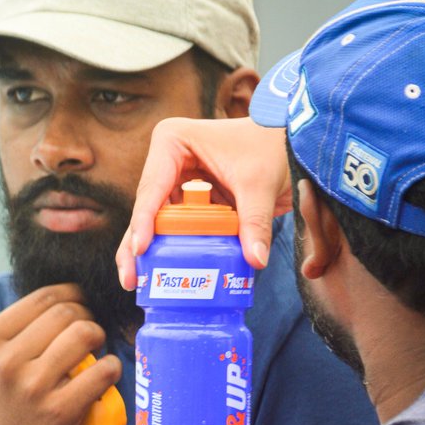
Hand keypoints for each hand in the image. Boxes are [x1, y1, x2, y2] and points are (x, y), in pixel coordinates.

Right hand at [0, 284, 121, 424]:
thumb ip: (20, 333)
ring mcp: (33, 386)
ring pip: (85, 334)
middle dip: (88, 318)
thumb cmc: (3, 413)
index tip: (83, 306)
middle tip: (91, 335)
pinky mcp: (59, 410)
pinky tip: (105, 376)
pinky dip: (111, 369)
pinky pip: (102, 371)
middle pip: (67, 312)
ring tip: (97, 353)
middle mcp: (7, 360)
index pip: (43, 296)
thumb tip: (69, 298)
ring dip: (100, 339)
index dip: (73, 295)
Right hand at [116, 117, 292, 288]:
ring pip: (158, 224)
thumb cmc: (272, 145)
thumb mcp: (260, 184)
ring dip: (152, 253)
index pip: (152, 188)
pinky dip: (177, 250)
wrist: (293, 143)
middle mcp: (168, 162)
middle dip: (136, 245)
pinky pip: (180, 229)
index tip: (140, 249)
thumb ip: (255, 222)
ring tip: (139, 282)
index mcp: (172, 142)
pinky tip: (165, 275)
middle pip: (147, 210)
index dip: (144, 221)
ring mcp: (177, 183)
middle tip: (132, 278)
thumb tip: (255, 259)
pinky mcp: (191, 202)